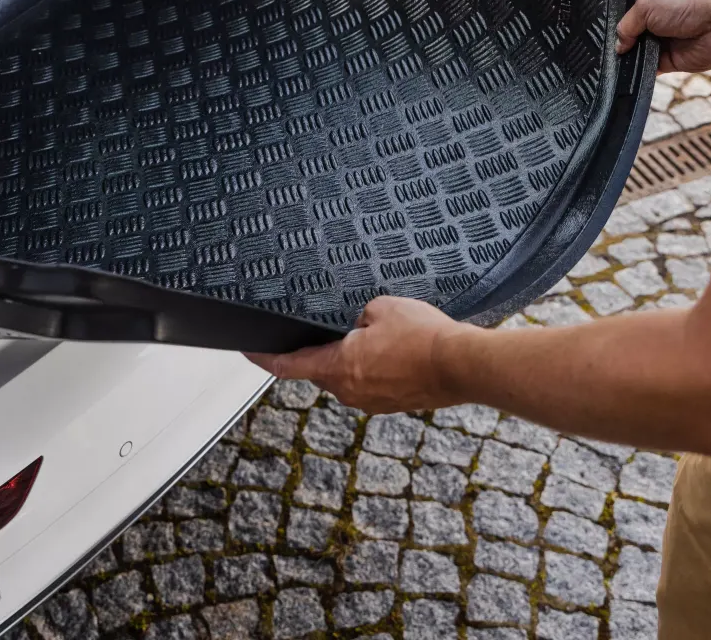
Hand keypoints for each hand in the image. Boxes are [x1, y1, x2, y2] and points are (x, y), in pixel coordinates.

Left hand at [245, 295, 475, 413]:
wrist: (461, 364)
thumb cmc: (422, 336)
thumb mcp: (380, 307)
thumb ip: (357, 315)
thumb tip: (358, 324)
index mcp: (339, 368)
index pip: (289, 366)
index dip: (264, 358)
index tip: (249, 352)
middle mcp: (350, 391)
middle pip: (319, 371)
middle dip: (319, 351)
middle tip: (330, 331)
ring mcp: (371, 401)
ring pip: (346, 377)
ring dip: (350, 360)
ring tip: (374, 337)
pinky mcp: (392, 404)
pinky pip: (370, 384)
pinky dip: (372, 369)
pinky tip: (391, 351)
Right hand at [616, 0, 710, 73]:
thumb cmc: (690, 5)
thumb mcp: (646, 4)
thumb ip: (625, 25)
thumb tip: (619, 46)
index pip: (625, 7)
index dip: (615, 15)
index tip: (603, 24)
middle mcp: (655, 19)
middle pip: (627, 31)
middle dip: (620, 37)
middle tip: (612, 41)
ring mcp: (660, 40)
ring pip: (634, 51)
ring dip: (629, 55)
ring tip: (623, 53)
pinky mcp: (666, 60)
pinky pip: (645, 67)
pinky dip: (638, 69)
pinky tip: (633, 65)